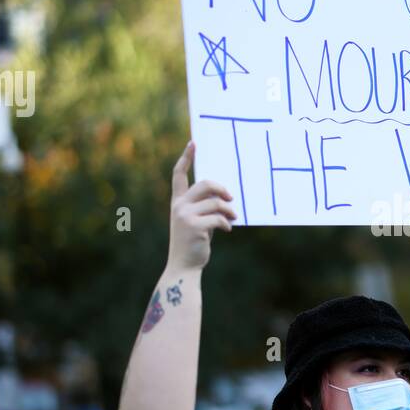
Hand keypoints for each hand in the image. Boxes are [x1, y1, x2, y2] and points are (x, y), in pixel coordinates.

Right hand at [167, 142, 236, 272]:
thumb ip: (204, 206)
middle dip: (221, 188)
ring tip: (232, 218)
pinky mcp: (194, 226)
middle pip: (204, 184)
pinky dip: (226, 224)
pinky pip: (218, 218)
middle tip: (231, 198)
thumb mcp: (196, 221)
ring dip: (229, 210)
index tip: (193, 144)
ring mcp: (185, 216)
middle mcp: (179, 206)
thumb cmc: (194, 242)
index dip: (186, 158)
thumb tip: (225, 196)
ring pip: (215, 202)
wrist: (184, 266)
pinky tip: (227, 230)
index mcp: (177, 202)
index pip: (179, 175)